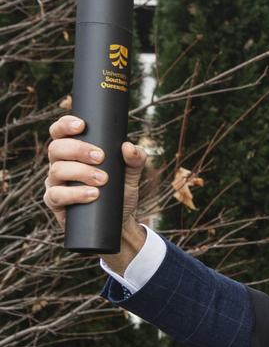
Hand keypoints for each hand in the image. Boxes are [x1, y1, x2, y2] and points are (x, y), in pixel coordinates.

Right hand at [44, 114, 147, 268]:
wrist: (118, 221)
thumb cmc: (119, 192)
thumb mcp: (131, 175)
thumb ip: (136, 159)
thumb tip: (128, 147)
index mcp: (73, 152)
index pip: (60, 132)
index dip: (65, 125)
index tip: (81, 125)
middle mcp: (60, 164)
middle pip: (56, 148)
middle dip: (78, 149)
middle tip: (100, 157)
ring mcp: (55, 183)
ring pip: (57, 170)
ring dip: (80, 173)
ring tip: (102, 180)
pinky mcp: (55, 202)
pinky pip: (56, 195)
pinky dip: (74, 194)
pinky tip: (92, 195)